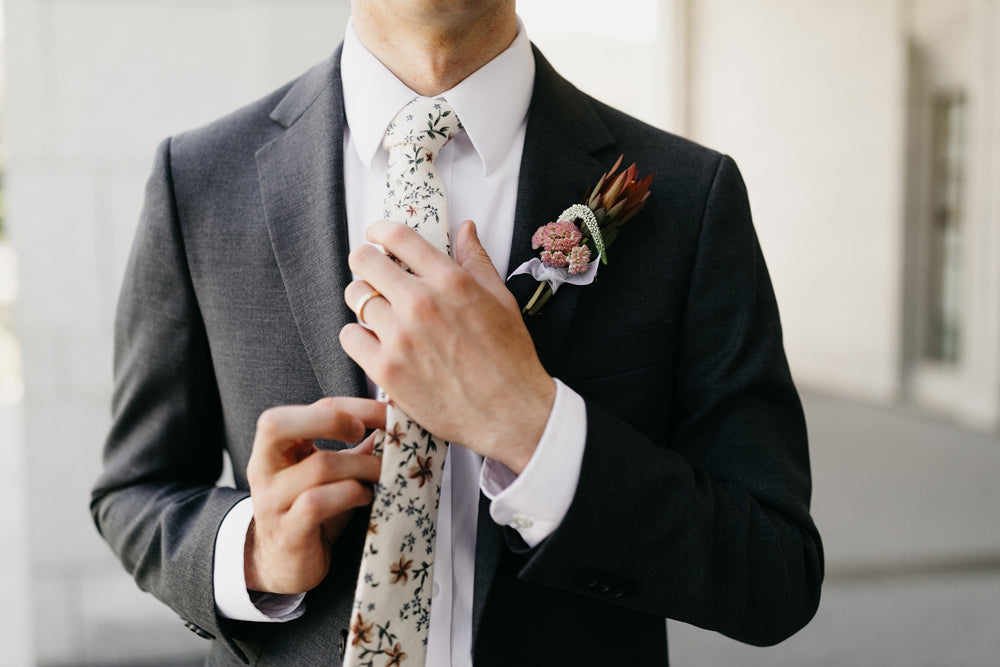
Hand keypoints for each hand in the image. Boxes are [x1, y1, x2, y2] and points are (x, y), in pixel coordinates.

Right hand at [244, 397, 384, 593]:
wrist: (285, 563)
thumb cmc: (311, 511)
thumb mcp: (331, 473)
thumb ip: (356, 447)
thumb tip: (397, 421)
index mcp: (275, 445)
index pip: (306, 408)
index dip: (352, 405)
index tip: (385, 414)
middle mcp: (264, 469)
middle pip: (278, 425)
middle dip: (331, 420)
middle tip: (364, 433)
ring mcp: (271, 501)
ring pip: (318, 467)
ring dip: (362, 466)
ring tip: (380, 474)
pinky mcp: (286, 532)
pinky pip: (317, 503)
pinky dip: (350, 494)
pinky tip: (365, 497)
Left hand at [340, 220, 555, 472]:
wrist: (512, 413)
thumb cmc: (511, 360)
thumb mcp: (502, 300)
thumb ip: (477, 262)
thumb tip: (465, 230)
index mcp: (451, 281)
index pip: (398, 236)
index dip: (380, 231)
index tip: (376, 236)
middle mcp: (422, 303)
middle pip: (364, 261)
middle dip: (365, 261)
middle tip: (371, 273)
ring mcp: (400, 337)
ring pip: (355, 298)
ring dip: (364, 300)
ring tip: (379, 313)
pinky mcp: (386, 370)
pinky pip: (349, 337)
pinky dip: (358, 336)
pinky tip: (375, 342)